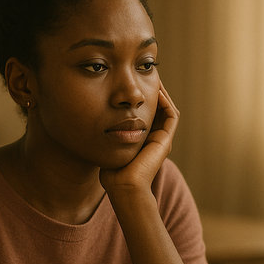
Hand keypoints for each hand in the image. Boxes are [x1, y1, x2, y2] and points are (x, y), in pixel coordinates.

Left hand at [100, 81, 179, 196]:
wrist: (123, 186)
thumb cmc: (111, 172)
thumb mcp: (108, 147)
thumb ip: (107, 135)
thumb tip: (91, 120)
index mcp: (143, 140)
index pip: (146, 114)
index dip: (141, 99)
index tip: (132, 86)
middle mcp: (155, 139)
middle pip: (158, 109)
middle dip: (152, 92)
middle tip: (145, 77)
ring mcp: (162, 140)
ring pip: (167, 110)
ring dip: (161, 94)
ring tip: (153, 79)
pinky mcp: (165, 141)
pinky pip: (172, 116)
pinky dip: (166, 102)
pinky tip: (156, 91)